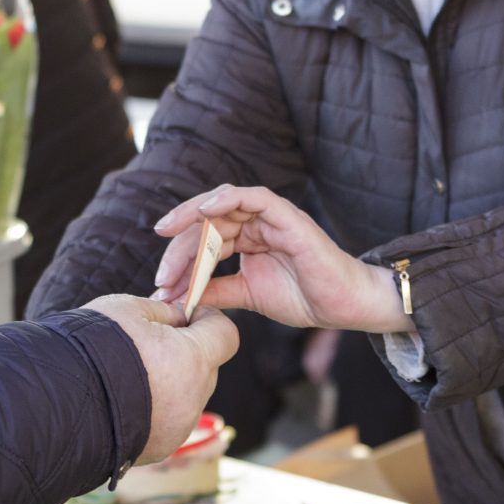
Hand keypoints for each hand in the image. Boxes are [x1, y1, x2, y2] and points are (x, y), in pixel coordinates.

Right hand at [83, 294, 238, 464]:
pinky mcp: (161, 448)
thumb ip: (163, 310)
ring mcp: (179, 427)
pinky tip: (122, 401)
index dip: (209, 321)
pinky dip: (153, 410)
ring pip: (186, 396)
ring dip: (168, 384)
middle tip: (148, 346)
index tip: (185, 317)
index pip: (226, 334)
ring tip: (128, 378)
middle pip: (206, 367)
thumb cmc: (95, 349)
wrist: (59, 403)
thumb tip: (179, 314)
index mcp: (194, 359)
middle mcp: (194, 397)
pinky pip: (167, 421)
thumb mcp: (128, 310)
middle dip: (185, 354)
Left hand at [152, 185, 413, 333]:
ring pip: (221, 206)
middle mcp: (255, 223)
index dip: (178, 259)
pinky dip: (227, 199)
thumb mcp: (246, 295)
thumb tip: (176, 296)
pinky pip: (254, 197)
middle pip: (205, 222)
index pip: (203, 240)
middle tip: (161, 276)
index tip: (160, 285)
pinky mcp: (287, 216)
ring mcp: (271, 217)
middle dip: (178, 247)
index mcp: (246, 238)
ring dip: (192, 223)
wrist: (343, 307)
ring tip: (168, 238)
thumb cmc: (303, 297)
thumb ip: (214, 290)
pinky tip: (205, 210)